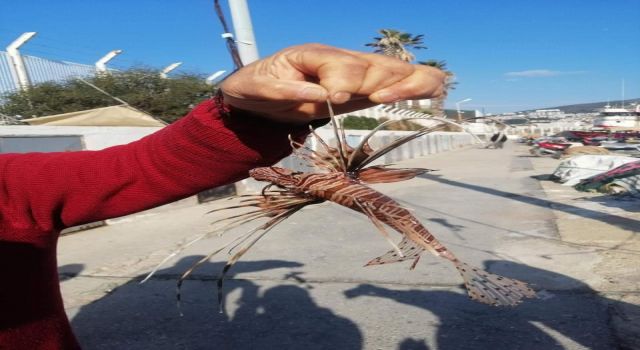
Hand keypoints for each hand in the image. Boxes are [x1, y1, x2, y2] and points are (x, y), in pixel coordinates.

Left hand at [220, 43, 445, 123]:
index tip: (332, 99)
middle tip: (377, 99)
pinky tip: (430, 100)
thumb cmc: (257, 88)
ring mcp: (359, 73)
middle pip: (377, 65)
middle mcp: (342, 60)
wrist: (259, 95)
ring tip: (406, 98)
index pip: (343, 64)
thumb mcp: (257, 89)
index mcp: (315, 55)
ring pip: (398, 70)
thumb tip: (322, 94)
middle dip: (382, 83)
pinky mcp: (368, 89)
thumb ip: (284, 89)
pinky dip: (421, 88)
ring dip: (410, 83)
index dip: (344, 81)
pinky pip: (403, 83)